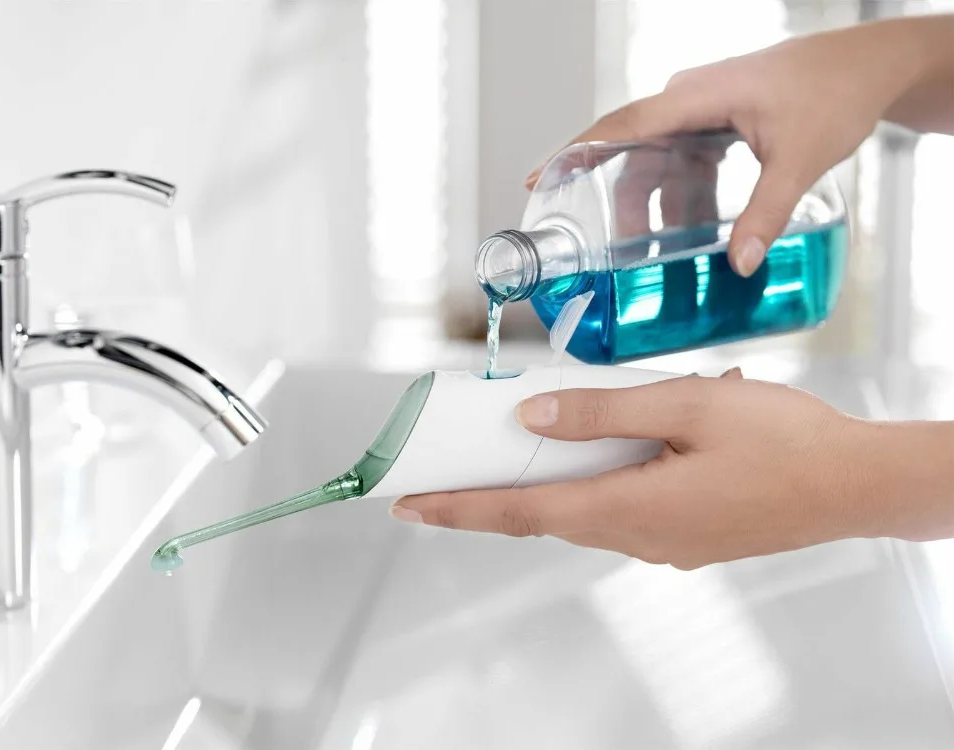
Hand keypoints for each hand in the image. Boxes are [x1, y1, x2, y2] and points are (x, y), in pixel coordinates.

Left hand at [390, 369, 953, 568]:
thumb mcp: (687, 405)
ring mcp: (666, 544)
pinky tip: (618, 443)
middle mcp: (639, 538)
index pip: (520, 512)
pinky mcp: (688, 536)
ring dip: (548, 483)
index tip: (409, 507)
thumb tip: (533, 414)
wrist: (858, 483)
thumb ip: (604, 410)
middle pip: (544, 514)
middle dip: (490, 496)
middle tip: (447, 473)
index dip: (459, 509)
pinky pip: (623, 507)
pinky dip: (598, 480)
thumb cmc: (782, 440)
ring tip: (525, 445)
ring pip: (584, 509)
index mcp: (629, 508)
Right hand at [526, 16, 953, 276]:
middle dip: (619, 207)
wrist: (868, 66)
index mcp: (697, 96)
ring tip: (653, 254)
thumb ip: (767, 213)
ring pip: (659, 166)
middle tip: (606, 250)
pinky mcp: (717, 123)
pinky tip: (693, 231)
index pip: (621, 127)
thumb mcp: (800, 159)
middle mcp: (691, 100)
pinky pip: (684, 165)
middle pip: (633, 157)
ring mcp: (702, 111)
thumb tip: (740, 264)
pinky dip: (683, 199)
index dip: (576, 154)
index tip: (540, 179)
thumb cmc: (836, 91)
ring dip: (656, 210)